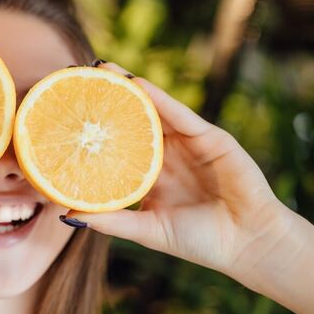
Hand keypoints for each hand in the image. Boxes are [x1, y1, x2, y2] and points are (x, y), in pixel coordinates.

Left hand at [65, 62, 291, 278]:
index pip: (117, 146)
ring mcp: (188, 144)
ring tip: (102, 69)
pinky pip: (181, 115)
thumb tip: (67, 214)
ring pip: (154, 110)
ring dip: (130, 88)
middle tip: (77, 76)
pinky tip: (138, 84)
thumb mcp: (148, 231)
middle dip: (108, 99)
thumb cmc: (200, 241)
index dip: (94, 130)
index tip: (65, 114)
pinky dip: (160, 99)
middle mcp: (166, 155)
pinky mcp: (211, 138)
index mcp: (150, 175)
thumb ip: (112, 221)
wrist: (248, 244)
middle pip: (132, 120)